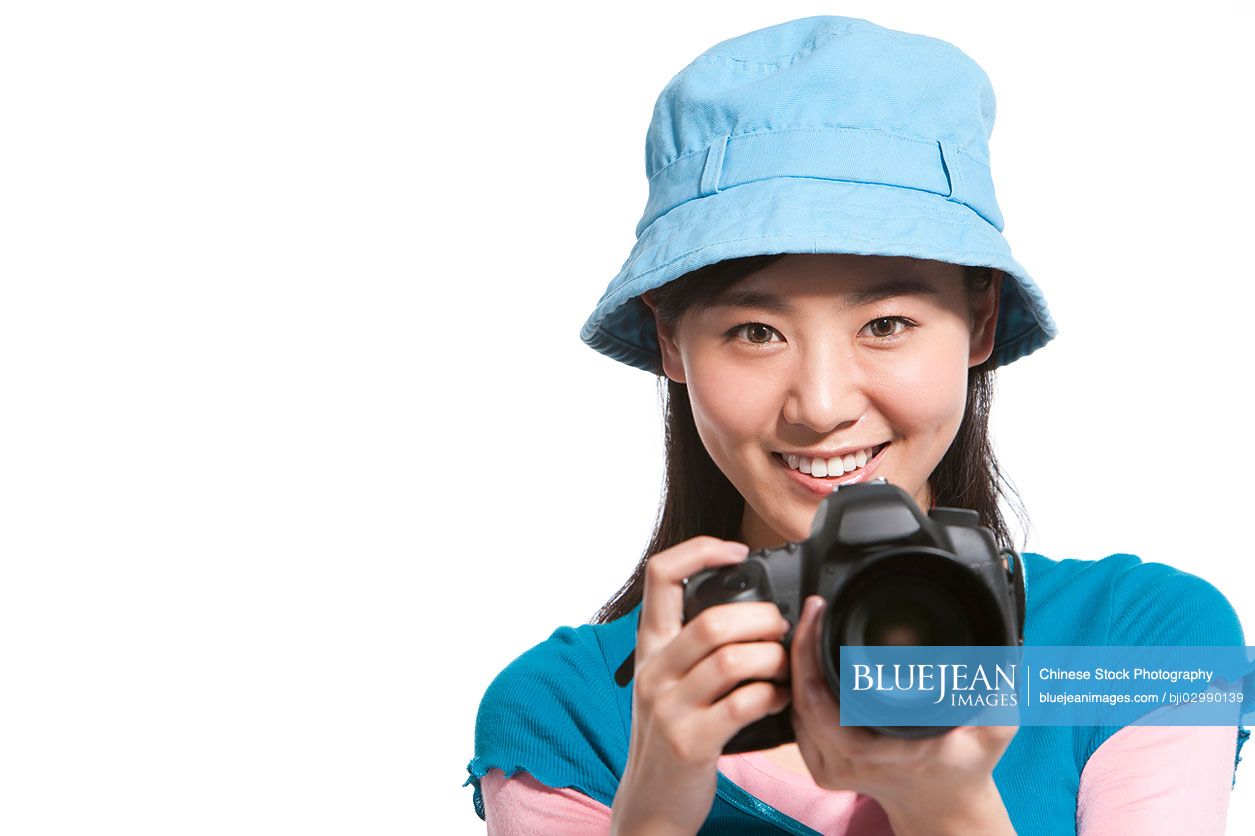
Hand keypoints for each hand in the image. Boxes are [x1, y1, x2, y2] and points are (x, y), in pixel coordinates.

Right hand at [610, 536, 791, 835]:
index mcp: (649, 647)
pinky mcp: (689, 741)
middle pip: (712, 619)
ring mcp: (668, 707)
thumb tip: (753, 609)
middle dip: (763, 618)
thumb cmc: (672, 735)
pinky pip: (741, 704)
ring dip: (773, 659)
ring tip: (786, 666)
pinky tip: (779, 698)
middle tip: (783, 628)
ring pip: (732, 660)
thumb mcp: (668, 682)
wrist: (651, 802)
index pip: (660, 574)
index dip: (701, 550)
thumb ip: (694, 647)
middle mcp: (653, 671)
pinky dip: (771, 696)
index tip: (738, 552)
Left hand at [788, 595, 1017, 833]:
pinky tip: (807, 658)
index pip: (821, 700)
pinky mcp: (820, 765)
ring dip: (797, 664)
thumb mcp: (993, 733)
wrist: (945, 808)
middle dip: (801, 646)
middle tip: (814, 608)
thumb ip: (998, 695)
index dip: (810, 653)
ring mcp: (829, 767)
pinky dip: (799, 685)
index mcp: (880, 753)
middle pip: (800, 697)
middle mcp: (847, 763)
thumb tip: (1000, 658)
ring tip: (811, 624)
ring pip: (794, 707)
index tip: (821, 612)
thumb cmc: (965, 768)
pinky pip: (798, 718)